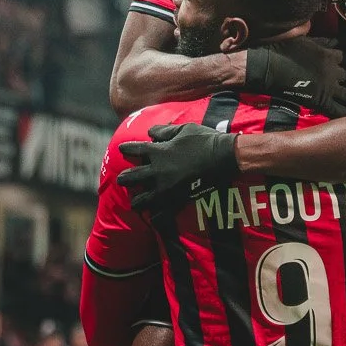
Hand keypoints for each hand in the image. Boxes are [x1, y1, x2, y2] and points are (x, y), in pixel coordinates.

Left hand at [118, 123, 239, 211]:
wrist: (223, 158)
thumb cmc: (204, 140)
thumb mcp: (184, 129)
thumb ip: (165, 130)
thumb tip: (151, 132)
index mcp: (158, 152)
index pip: (134, 149)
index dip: (126, 149)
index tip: (122, 149)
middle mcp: (157, 171)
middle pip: (131, 177)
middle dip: (124, 178)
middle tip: (122, 179)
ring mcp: (165, 188)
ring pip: (141, 199)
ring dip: (136, 199)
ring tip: (134, 201)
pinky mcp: (176, 199)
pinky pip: (160, 212)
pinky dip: (155, 215)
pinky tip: (153, 217)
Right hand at [244, 39, 345, 117]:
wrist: (270, 67)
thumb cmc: (285, 50)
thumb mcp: (306, 41)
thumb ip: (324, 42)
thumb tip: (336, 42)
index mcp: (329, 55)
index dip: (344, 62)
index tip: (342, 65)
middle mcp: (332, 71)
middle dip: (341, 78)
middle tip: (334, 81)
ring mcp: (328, 87)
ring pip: (344, 93)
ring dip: (340, 94)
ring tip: (334, 95)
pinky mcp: (321, 101)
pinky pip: (338, 109)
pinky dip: (339, 110)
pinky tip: (337, 110)